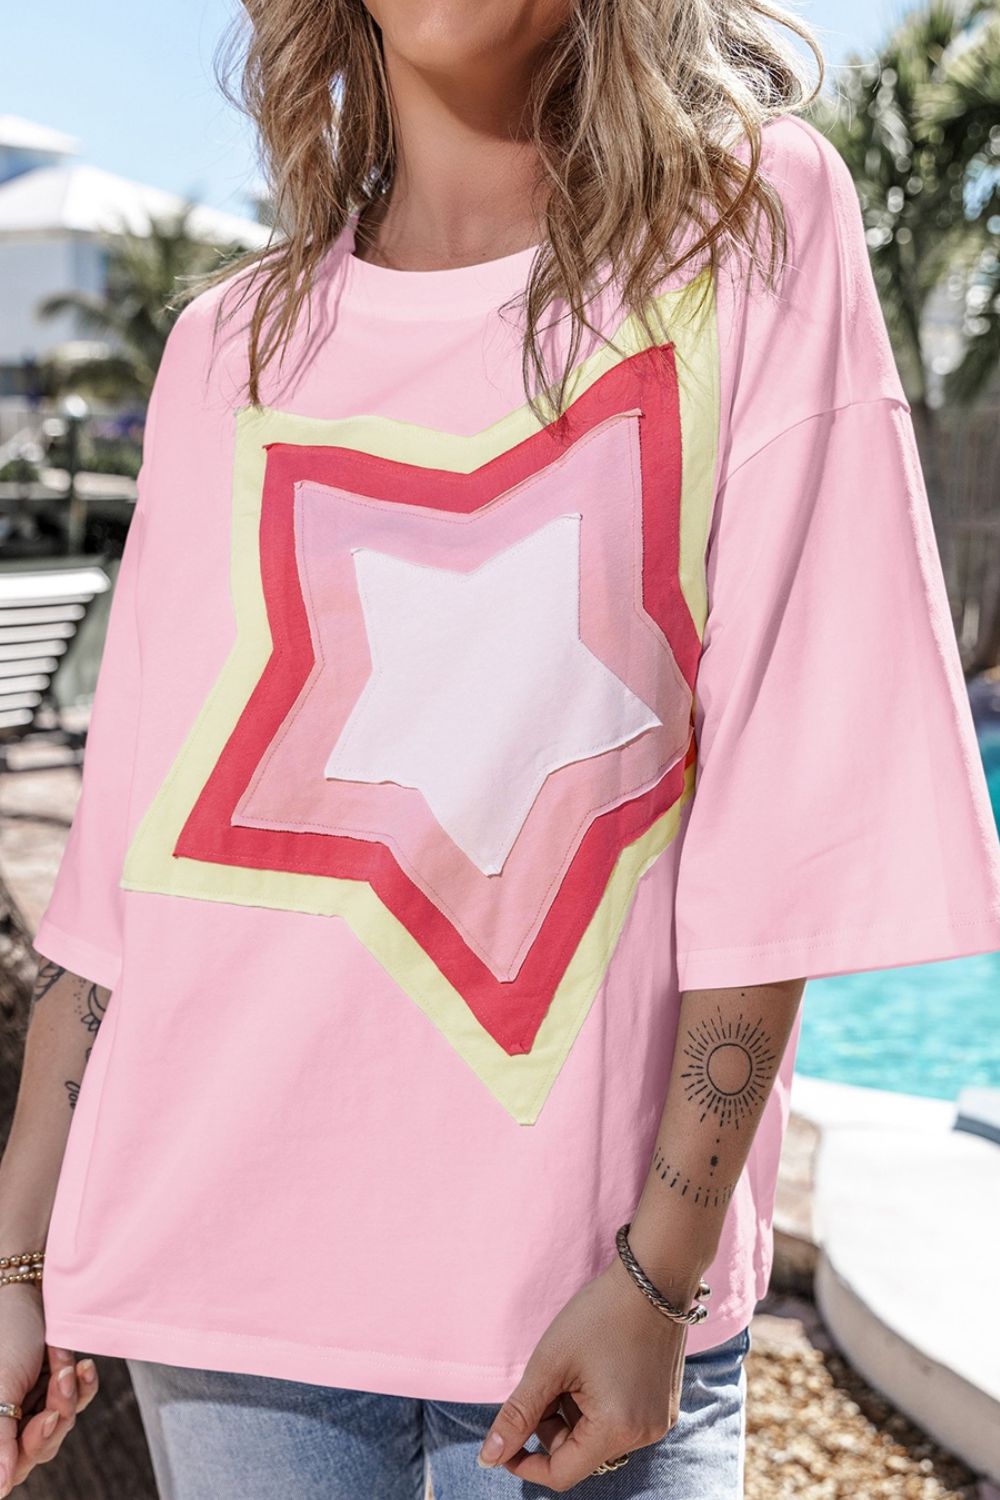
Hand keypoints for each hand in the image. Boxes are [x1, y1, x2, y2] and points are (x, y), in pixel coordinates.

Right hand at [0, 1284, 99, 1495]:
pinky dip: (83, 1384)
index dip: (29, 1449)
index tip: (47, 1419)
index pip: (10, 1467)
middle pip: (39, 1449)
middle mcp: (8, 1421)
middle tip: (60, 1378)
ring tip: (65, 1362)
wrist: (27, 1289)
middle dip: (54, 1413)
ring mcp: (33, 1405)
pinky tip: (83, 1365)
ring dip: (68, 1393)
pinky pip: (78, 1401)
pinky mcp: (57, 1386)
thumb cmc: (5, 1333)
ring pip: (62, 1425)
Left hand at [477, 1256, 688, 1491]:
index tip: (505, 1441)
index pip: (561, 1474)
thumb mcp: (549, 1363)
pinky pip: (620, 1422)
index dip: (525, 1462)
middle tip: (545, 1382)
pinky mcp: (664, 1405)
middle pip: (580, 1454)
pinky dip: (597, 1406)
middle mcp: (644, 1435)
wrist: (652, 1276)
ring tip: (573, 1370)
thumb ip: (518, 1415)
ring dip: (574, 1415)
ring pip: (598, 1438)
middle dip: (552, 1427)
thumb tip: (489, 1458)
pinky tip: (594, 1369)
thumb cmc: (599, 1314)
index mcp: (616, 1429)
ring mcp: (658, 1421)